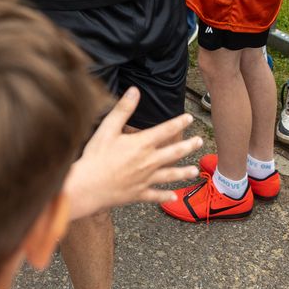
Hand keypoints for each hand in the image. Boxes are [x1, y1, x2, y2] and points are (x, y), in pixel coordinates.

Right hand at [62, 88, 201, 219]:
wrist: (88, 186)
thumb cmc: (96, 157)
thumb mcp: (107, 128)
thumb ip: (123, 109)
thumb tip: (134, 90)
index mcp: (142, 144)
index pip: (166, 130)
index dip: (179, 123)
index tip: (190, 118)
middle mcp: (148, 162)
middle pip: (174, 153)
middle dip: (189, 146)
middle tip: (200, 142)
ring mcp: (145, 179)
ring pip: (170, 175)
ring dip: (183, 173)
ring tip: (195, 171)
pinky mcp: (139, 194)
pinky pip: (155, 195)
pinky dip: (165, 196)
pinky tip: (174, 197)